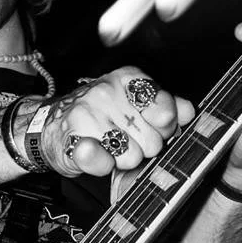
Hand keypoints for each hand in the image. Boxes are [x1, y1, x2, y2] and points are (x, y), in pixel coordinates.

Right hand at [38, 67, 194, 176]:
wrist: (53, 125)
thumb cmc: (101, 114)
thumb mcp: (135, 102)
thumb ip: (166, 105)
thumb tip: (188, 111)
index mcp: (127, 78)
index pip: (166, 110)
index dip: (164, 126)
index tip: (155, 126)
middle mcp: (106, 92)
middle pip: (152, 140)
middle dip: (145, 146)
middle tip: (128, 138)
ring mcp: (86, 114)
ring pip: (131, 156)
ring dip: (124, 159)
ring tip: (112, 147)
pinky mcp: (71, 140)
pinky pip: (100, 160)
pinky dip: (102, 164)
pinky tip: (99, 155)